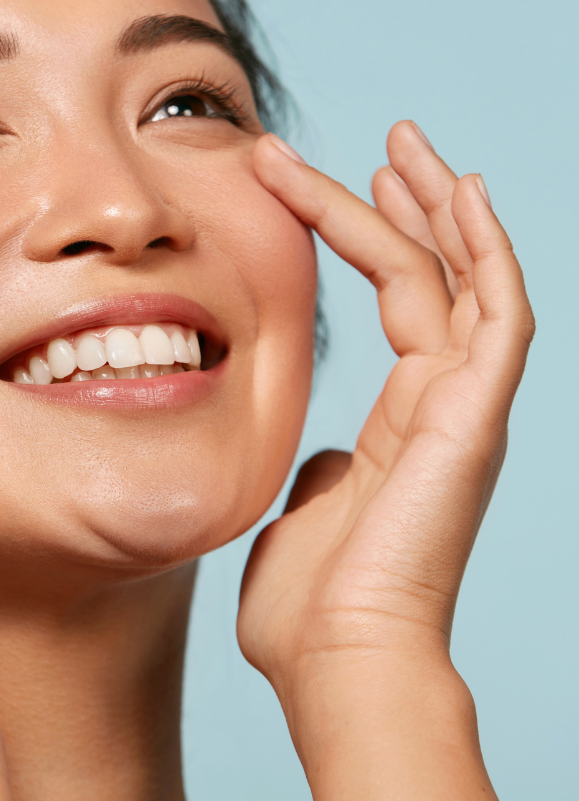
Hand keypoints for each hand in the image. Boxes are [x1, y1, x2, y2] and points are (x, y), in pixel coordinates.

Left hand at [238, 123, 531, 800]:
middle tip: (386, 141)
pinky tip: (460, 193)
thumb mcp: (304, 510)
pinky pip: (496, 312)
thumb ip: (319, 470)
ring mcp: (466, 406)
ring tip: (403, 142)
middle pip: (438, 274)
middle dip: (411, 201)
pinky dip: (485, 250)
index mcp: (405, 419)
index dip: (368, 234)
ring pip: (465, 277)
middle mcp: (445, 403)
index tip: (327, 182)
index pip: (398, 297)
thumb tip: (318, 454)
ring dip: (437, 206)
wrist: (336, 660)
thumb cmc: (312, 604)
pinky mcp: (474, 416)